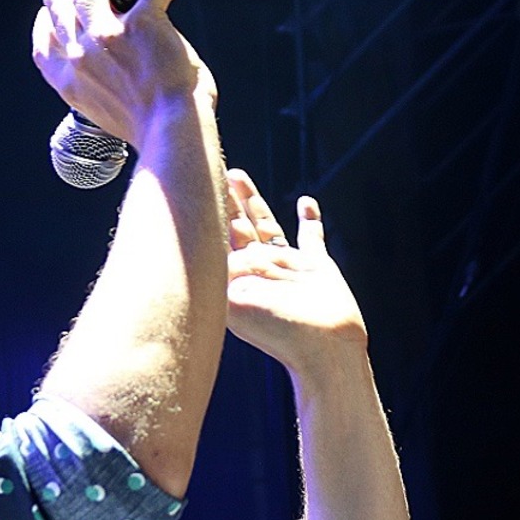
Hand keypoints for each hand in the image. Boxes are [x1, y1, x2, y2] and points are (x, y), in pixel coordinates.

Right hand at [31, 0, 214, 146]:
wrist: (170, 132)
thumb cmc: (146, 128)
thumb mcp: (103, 112)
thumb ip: (96, 87)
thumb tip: (108, 71)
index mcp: (68, 82)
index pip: (43, 45)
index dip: (44, 24)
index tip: (47, 13)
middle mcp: (79, 56)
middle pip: (57, 7)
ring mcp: (106, 35)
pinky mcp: (140, 23)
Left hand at [222, 170, 368, 376]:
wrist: (326, 350)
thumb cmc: (281, 332)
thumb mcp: (238, 300)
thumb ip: (222, 269)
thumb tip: (210, 239)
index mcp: (237, 275)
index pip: (214, 235)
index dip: (206, 209)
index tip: (193, 183)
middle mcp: (259, 266)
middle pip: (237, 223)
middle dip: (225, 199)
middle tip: (213, 170)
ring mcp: (289, 264)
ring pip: (267, 223)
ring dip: (253, 200)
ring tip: (238, 175)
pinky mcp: (318, 267)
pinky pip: (312, 238)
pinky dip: (310, 219)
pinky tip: (306, 202)